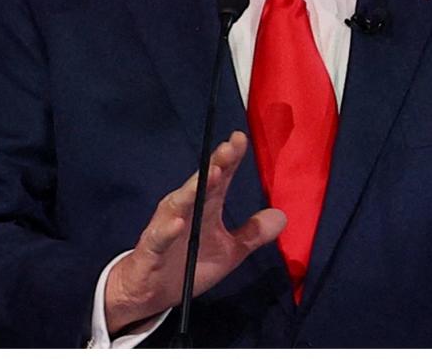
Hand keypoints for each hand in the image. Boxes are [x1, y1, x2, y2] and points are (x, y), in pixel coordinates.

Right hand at [104, 131, 285, 333]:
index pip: (218, 180)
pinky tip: (179, 222)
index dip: (230, 160)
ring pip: (178, 204)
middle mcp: (183, 212)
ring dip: (193, 190)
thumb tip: (282, 215)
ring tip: (212, 175)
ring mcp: (165, 228)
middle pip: (199, 185)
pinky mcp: (151, 249)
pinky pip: (159, 237)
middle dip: (214, 166)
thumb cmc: (188, 265)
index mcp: (203, 209)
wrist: (149, 292)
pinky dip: (168, 230)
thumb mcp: (229, 251)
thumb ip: (252, 233)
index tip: (240, 138)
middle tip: (228, 148)